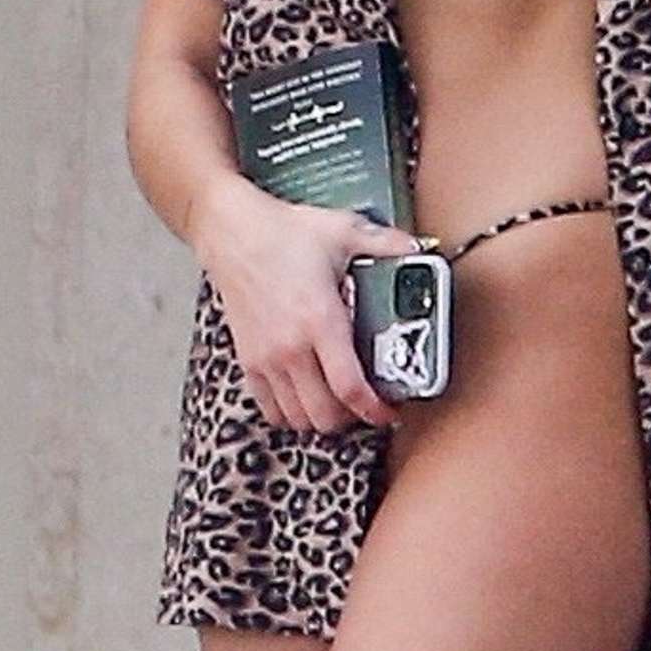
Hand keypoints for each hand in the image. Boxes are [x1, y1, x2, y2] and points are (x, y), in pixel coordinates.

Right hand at [187, 176, 414, 433]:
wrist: (232, 232)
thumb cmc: (282, 232)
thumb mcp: (343, 231)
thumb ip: (386, 243)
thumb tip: (418, 247)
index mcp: (320, 320)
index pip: (350, 388)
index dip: (375, 410)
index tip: (390, 410)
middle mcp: (291, 347)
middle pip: (325, 415)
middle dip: (354, 418)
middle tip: (369, 404)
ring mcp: (266, 358)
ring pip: (298, 419)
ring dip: (323, 418)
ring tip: (340, 402)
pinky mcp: (248, 361)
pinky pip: (271, 410)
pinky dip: (292, 414)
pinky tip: (307, 397)